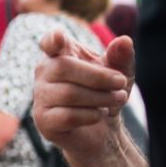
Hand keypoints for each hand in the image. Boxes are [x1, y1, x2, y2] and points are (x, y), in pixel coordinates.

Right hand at [32, 31, 133, 157]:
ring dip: (101, 97)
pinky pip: (67, 116)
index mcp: (60, 54)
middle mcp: (44, 72)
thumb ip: (122, 56)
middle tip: (121, 83)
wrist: (102, 129)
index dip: (52, 39)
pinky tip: (100, 114)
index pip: (49, 42)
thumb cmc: (106, 92)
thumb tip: (124, 41)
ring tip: (118, 99)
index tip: (59, 38)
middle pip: (64, 67)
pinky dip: (91, 115)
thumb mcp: (121, 72)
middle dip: (98, 77)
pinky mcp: (44, 121)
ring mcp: (41, 97)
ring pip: (68, 93)